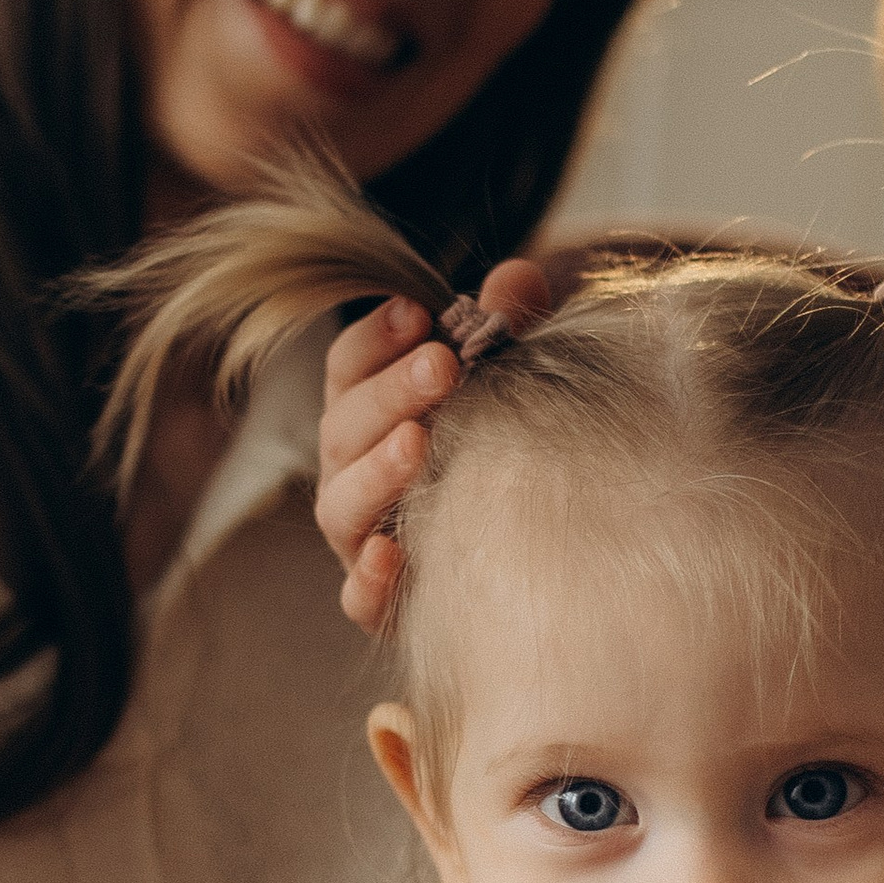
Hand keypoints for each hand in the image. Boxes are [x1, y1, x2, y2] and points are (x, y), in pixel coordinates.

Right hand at [315, 259, 552, 629]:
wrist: (543, 550)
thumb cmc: (510, 444)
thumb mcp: (520, 375)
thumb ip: (512, 326)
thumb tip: (514, 279)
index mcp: (369, 413)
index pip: (348, 368)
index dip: (374, 338)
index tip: (418, 311)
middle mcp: (352, 474)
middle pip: (342, 429)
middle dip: (388, 394)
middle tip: (444, 366)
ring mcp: (362, 540)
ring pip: (340, 507)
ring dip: (375, 473)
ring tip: (418, 444)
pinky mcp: (384, 603)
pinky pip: (358, 599)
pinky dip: (369, 581)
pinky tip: (393, 553)